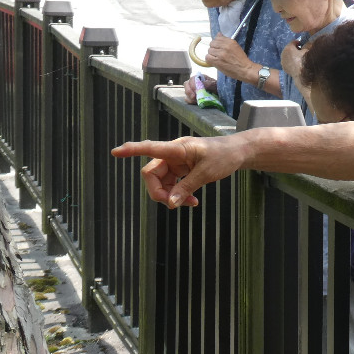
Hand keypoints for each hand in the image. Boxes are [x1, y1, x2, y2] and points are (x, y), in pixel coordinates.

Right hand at [110, 135, 245, 208]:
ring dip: (170, 196)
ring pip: (160, 182)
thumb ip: (187, 188)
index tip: (115, 152)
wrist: (238, 153)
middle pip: (151, 174)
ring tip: (191, 203)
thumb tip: (169, 203)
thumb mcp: (207, 173)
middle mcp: (172, 154)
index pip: (150, 148)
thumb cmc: (224, 156)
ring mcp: (176, 162)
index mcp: (177, 148)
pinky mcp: (181, 170)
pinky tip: (192, 201)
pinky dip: (178, 194)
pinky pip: (171, 185)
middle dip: (158, 192)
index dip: (132, 150)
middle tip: (174, 205)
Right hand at [183, 74, 217, 103]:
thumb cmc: (217, 88)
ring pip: (186, 92)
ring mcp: (191, 90)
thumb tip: (202, 84)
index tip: (196, 91)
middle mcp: (193, 83)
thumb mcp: (215, 85)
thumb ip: (209, 84)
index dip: (193, 85)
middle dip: (189, 91)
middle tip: (194, 97)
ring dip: (190, 97)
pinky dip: (190, 101)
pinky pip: (187, 99)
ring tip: (197, 100)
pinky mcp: (191, 97)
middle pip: (186, 85)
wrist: (218, 95)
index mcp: (199, 78)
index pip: (192, 79)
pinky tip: (196, 102)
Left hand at [202, 34, 255, 82]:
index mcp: (230, 42)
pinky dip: (209, 60)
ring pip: (209, 50)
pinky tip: (214, 62)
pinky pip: (207, 57)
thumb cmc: (241, 59)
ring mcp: (221, 54)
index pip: (217, 38)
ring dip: (212, 55)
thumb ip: (226, 40)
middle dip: (214, 48)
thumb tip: (218, 34)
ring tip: (217, 59)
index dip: (217, 43)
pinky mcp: (217, 61)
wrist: (245, 69)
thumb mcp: (235, 47)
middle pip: (212, 43)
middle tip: (218, 54)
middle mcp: (225, 46)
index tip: (219, 48)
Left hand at [280, 39, 305, 80]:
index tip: (303, 44)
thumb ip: (307, 45)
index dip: (299, 42)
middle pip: (289, 48)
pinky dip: (290, 61)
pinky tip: (296, 64)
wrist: (301, 74)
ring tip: (299, 58)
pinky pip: (287, 61)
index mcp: (289, 47)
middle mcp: (283, 53)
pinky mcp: (283, 67)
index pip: (294, 41)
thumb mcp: (307, 51)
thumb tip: (307, 43)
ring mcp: (282, 60)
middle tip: (301, 51)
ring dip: (292, 55)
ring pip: (287, 55)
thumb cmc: (304, 61)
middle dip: (294, 49)